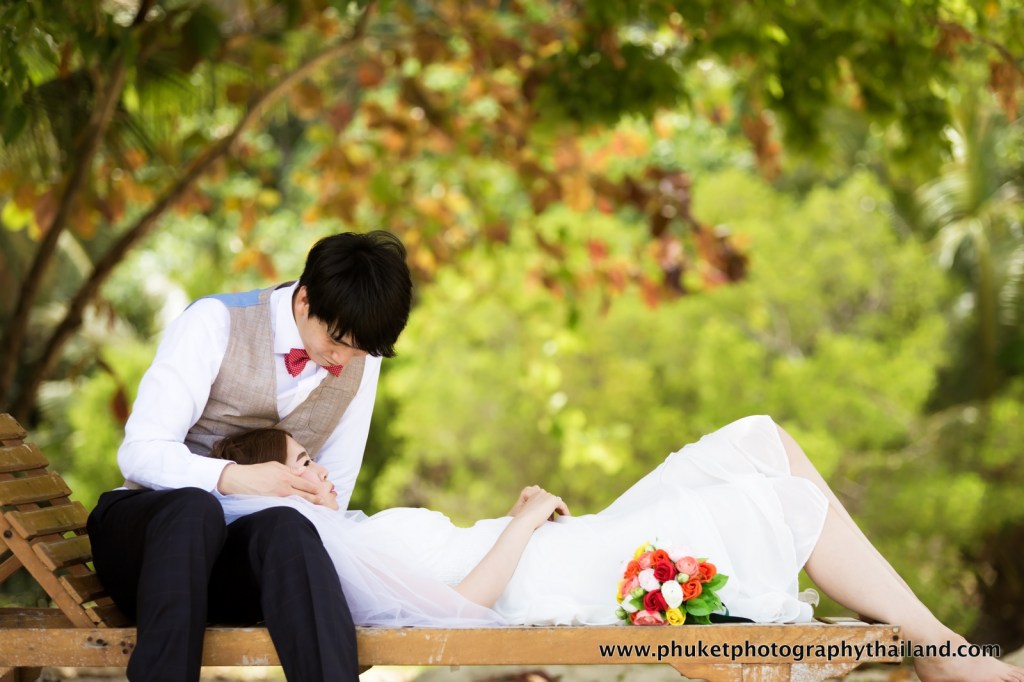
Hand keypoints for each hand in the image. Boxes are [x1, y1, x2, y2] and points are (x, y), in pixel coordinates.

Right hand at [217, 462, 335, 507]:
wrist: (239, 480)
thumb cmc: (257, 471)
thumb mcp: (275, 466)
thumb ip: (290, 470)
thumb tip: (303, 472)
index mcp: (286, 478)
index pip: (305, 485)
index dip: (315, 489)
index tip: (323, 492)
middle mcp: (283, 489)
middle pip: (303, 496)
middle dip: (315, 500)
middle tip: (325, 503)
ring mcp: (277, 498)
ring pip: (296, 503)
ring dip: (306, 506)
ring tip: (316, 509)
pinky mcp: (270, 505)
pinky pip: (285, 507)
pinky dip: (293, 509)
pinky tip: (299, 511)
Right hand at [507, 485, 569, 529]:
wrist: (524, 521)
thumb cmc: (522, 521)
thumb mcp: (526, 514)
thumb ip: (534, 511)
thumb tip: (544, 516)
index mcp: (532, 494)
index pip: (544, 499)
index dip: (547, 508)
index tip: (549, 518)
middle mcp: (540, 492)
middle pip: (551, 500)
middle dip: (553, 510)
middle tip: (555, 521)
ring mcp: (547, 495)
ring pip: (557, 502)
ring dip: (559, 511)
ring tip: (561, 520)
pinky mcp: (553, 500)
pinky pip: (562, 505)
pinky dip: (565, 512)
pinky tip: (566, 519)